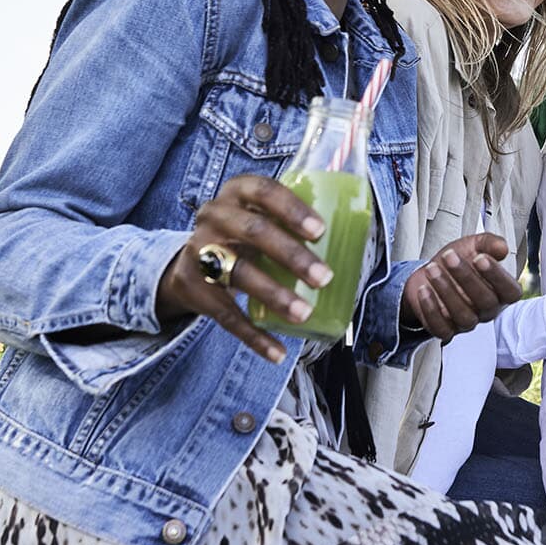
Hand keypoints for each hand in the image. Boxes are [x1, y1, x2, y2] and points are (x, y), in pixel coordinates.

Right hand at [154, 174, 329, 364]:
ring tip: (304, 314)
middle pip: (253, 232)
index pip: (264, 191)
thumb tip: (356, 238)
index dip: (292, 210)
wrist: (189, 262)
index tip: (320, 231)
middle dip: (292, 256)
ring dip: (275, 296)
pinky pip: (226, 315)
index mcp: (237, 192)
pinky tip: (278, 352)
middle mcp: (215, 216)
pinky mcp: (195, 288)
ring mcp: (200, 252)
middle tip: (324, 277)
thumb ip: (292, 221)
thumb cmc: (245, 235)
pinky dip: (254, 336)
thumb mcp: (260, 216)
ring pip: (239, 273)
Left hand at [403, 233, 521, 340]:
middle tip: (450, 257)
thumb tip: (502, 247)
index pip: (510, 292)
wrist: (430, 271)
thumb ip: (489, 243)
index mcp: (500, 291)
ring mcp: (467, 322)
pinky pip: (442, 327)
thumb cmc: (456, 260)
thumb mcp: (473, 245)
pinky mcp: (446, 330)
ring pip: (463, 315)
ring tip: (432, 269)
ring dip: (446, 290)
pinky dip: (431, 309)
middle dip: (466, 277)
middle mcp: (487, 310)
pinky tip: (424, 290)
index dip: (497, 276)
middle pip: (485, 301)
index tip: (480, 258)